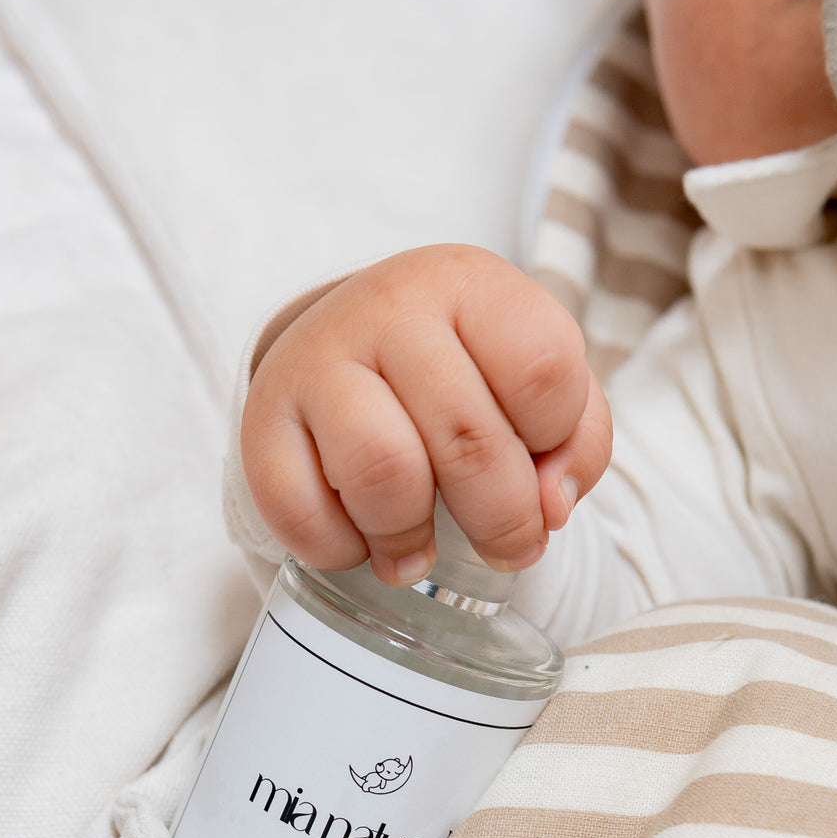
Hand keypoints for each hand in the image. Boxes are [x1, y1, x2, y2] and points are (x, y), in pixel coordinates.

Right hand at [240, 244, 611, 585]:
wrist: (344, 344)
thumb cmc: (460, 375)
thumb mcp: (534, 384)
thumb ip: (574, 443)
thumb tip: (548, 509)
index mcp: (468, 285)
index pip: (542, 368)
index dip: (554, 438)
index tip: (539, 457)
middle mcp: (388, 308)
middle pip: (467, 437)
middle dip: (501, 520)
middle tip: (506, 549)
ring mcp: (316, 362)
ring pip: (382, 471)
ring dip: (411, 538)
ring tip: (419, 553)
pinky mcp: (262, 423)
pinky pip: (302, 512)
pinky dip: (339, 551)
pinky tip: (358, 540)